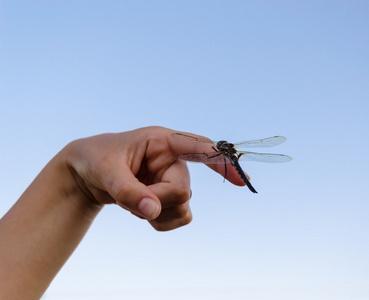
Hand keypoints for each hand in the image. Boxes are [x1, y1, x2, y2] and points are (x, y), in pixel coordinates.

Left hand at [66, 126, 244, 230]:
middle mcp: (173, 160)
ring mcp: (173, 180)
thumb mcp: (107, 172)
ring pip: (184, 207)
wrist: (86, 174)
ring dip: (158, 213)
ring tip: (133, 203)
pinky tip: (142, 213)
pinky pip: (179, 218)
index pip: (199, 147)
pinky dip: (161, 223)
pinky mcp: (169, 197)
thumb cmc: (96, 159)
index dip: (221, 162)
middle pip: (184, 189)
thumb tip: (153, 211)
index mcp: (163, 142)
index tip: (240, 180)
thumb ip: (128, 191)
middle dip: (157, 200)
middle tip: (132, 199)